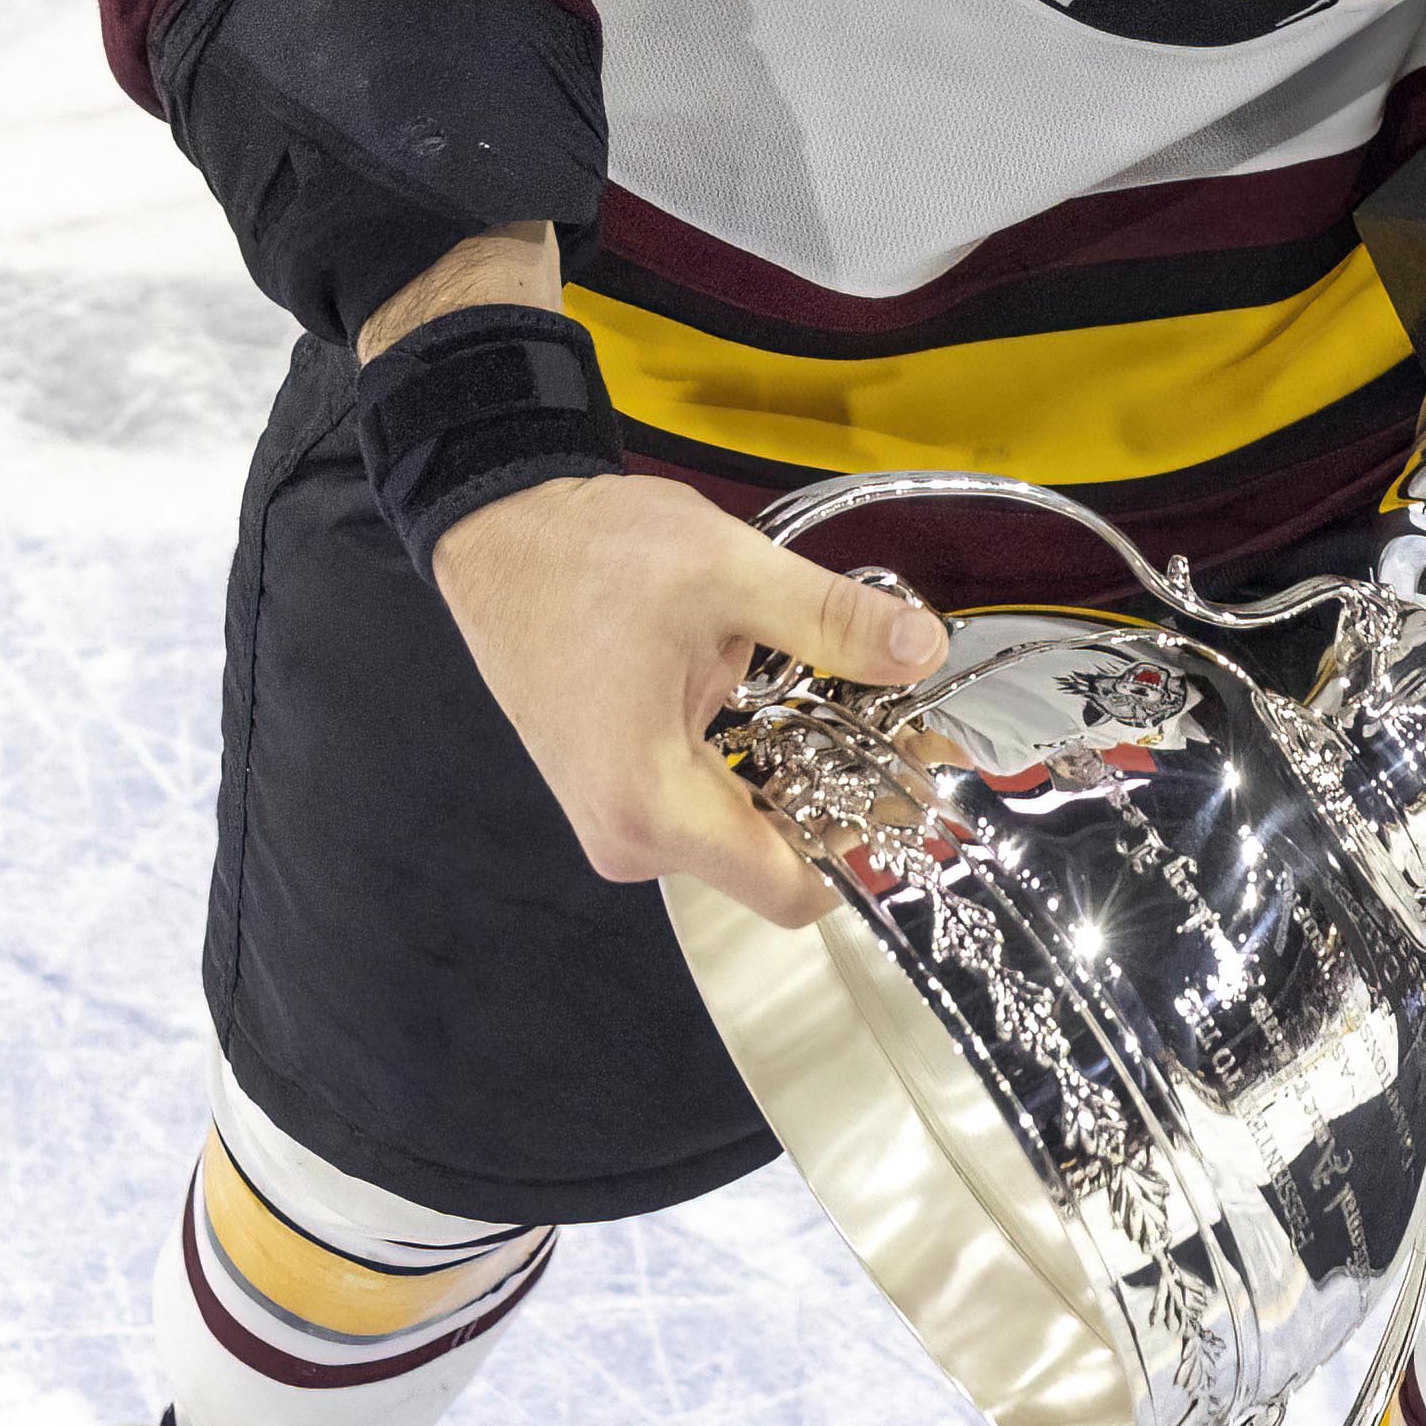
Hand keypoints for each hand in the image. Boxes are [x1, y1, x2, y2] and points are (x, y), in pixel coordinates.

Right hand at [431, 471, 948, 934]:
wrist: (501, 534)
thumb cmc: (593, 555)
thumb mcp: (727, 570)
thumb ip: (831, 619)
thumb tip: (923, 651)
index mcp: (652, 808)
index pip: (789, 891)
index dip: (867, 850)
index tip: (923, 792)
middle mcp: (630, 837)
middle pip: (773, 858)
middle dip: (849, 802)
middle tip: (916, 732)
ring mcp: (617, 817)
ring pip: (744, 825)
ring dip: (808, 776)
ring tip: (873, 709)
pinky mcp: (616, 788)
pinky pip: (710, 798)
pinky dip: (761, 761)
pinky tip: (800, 704)